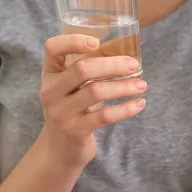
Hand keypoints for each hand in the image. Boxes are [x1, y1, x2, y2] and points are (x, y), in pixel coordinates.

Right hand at [38, 34, 146, 167]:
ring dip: (124, 87)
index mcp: (49, 74)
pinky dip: (126, 109)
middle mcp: (51, 91)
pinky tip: (139, 103)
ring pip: (96, 91)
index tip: (97, 42)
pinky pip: (105, 116)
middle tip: (133, 65)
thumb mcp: (69, 87)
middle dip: (113, 65)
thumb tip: (124, 49)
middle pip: (82, 69)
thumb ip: (84, 69)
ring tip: (142, 85)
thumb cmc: (71, 109)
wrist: (59, 150)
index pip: (53, 48)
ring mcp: (61, 112)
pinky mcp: (76, 130)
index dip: (73, 41)